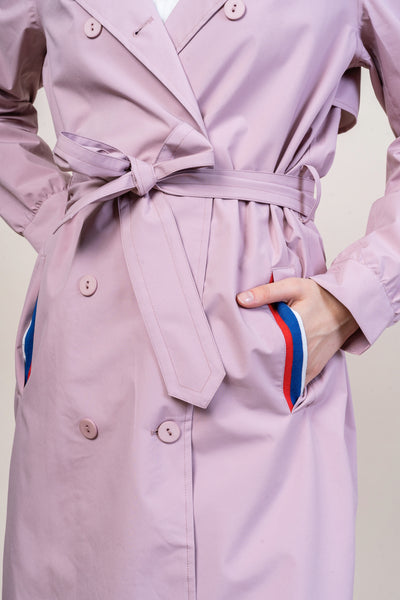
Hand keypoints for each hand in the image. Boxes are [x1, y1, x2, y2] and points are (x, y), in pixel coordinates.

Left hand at [236, 278, 358, 385]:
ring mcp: (309, 364)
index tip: (234, 355)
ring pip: (283, 378)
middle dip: (254, 368)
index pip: (265, 348)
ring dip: (268, 376)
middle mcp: (303, 351)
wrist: (349, 308)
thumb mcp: (294, 287)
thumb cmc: (319, 295)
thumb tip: (241, 299)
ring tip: (251, 373)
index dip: (248, 353)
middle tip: (238, 366)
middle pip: (271, 367)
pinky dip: (284, 382)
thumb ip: (267, 292)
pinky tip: (270, 377)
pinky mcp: (314, 369)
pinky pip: (296, 382)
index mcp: (295, 330)